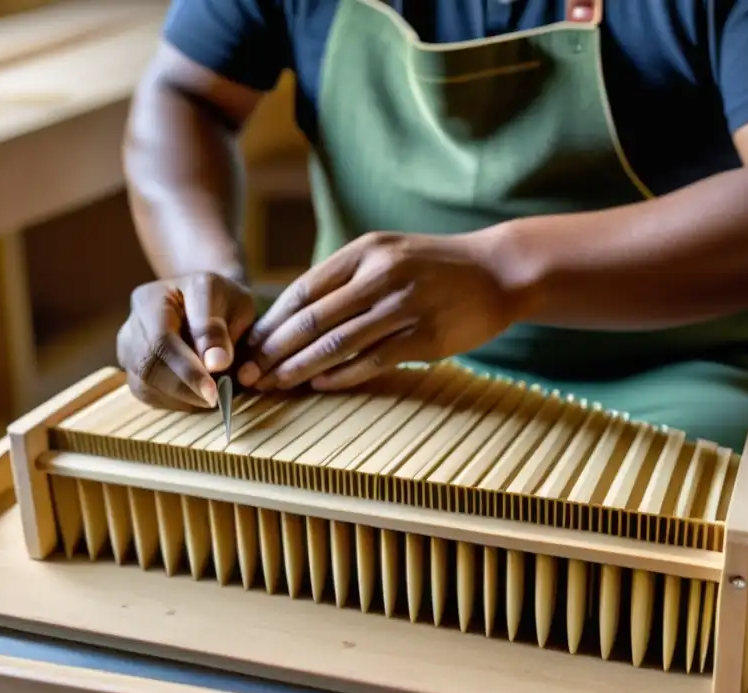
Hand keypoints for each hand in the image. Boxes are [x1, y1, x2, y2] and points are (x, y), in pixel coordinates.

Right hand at [117, 272, 255, 409]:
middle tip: (217, 399)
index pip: (161, 340)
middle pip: (147, 366)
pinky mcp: (132, 369)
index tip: (214, 392)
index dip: (188, 370)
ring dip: (182, 398)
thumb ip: (220, 332)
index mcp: (154, 297)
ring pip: (144, 385)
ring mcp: (128, 346)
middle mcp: (134, 321)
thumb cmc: (225, 303)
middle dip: (185, 388)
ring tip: (212, 395)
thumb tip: (215, 364)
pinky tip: (197, 395)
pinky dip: (176, 401)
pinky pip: (148, 395)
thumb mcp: (234, 304)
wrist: (214, 306)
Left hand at [238, 231, 521, 391]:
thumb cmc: (438, 266)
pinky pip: (372, 360)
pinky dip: (342, 375)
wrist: (499, 271)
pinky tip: (319, 385)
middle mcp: (380, 275)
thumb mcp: (390, 253)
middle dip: (274, 351)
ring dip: (299, 368)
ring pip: (337, 342)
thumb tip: (299, 314)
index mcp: (365, 252)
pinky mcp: (424, 337)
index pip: (304, 290)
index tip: (249, 345)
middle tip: (248, 375)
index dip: (272, 322)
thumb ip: (348, 278)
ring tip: (274, 385)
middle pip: (312, 319)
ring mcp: (403, 306)